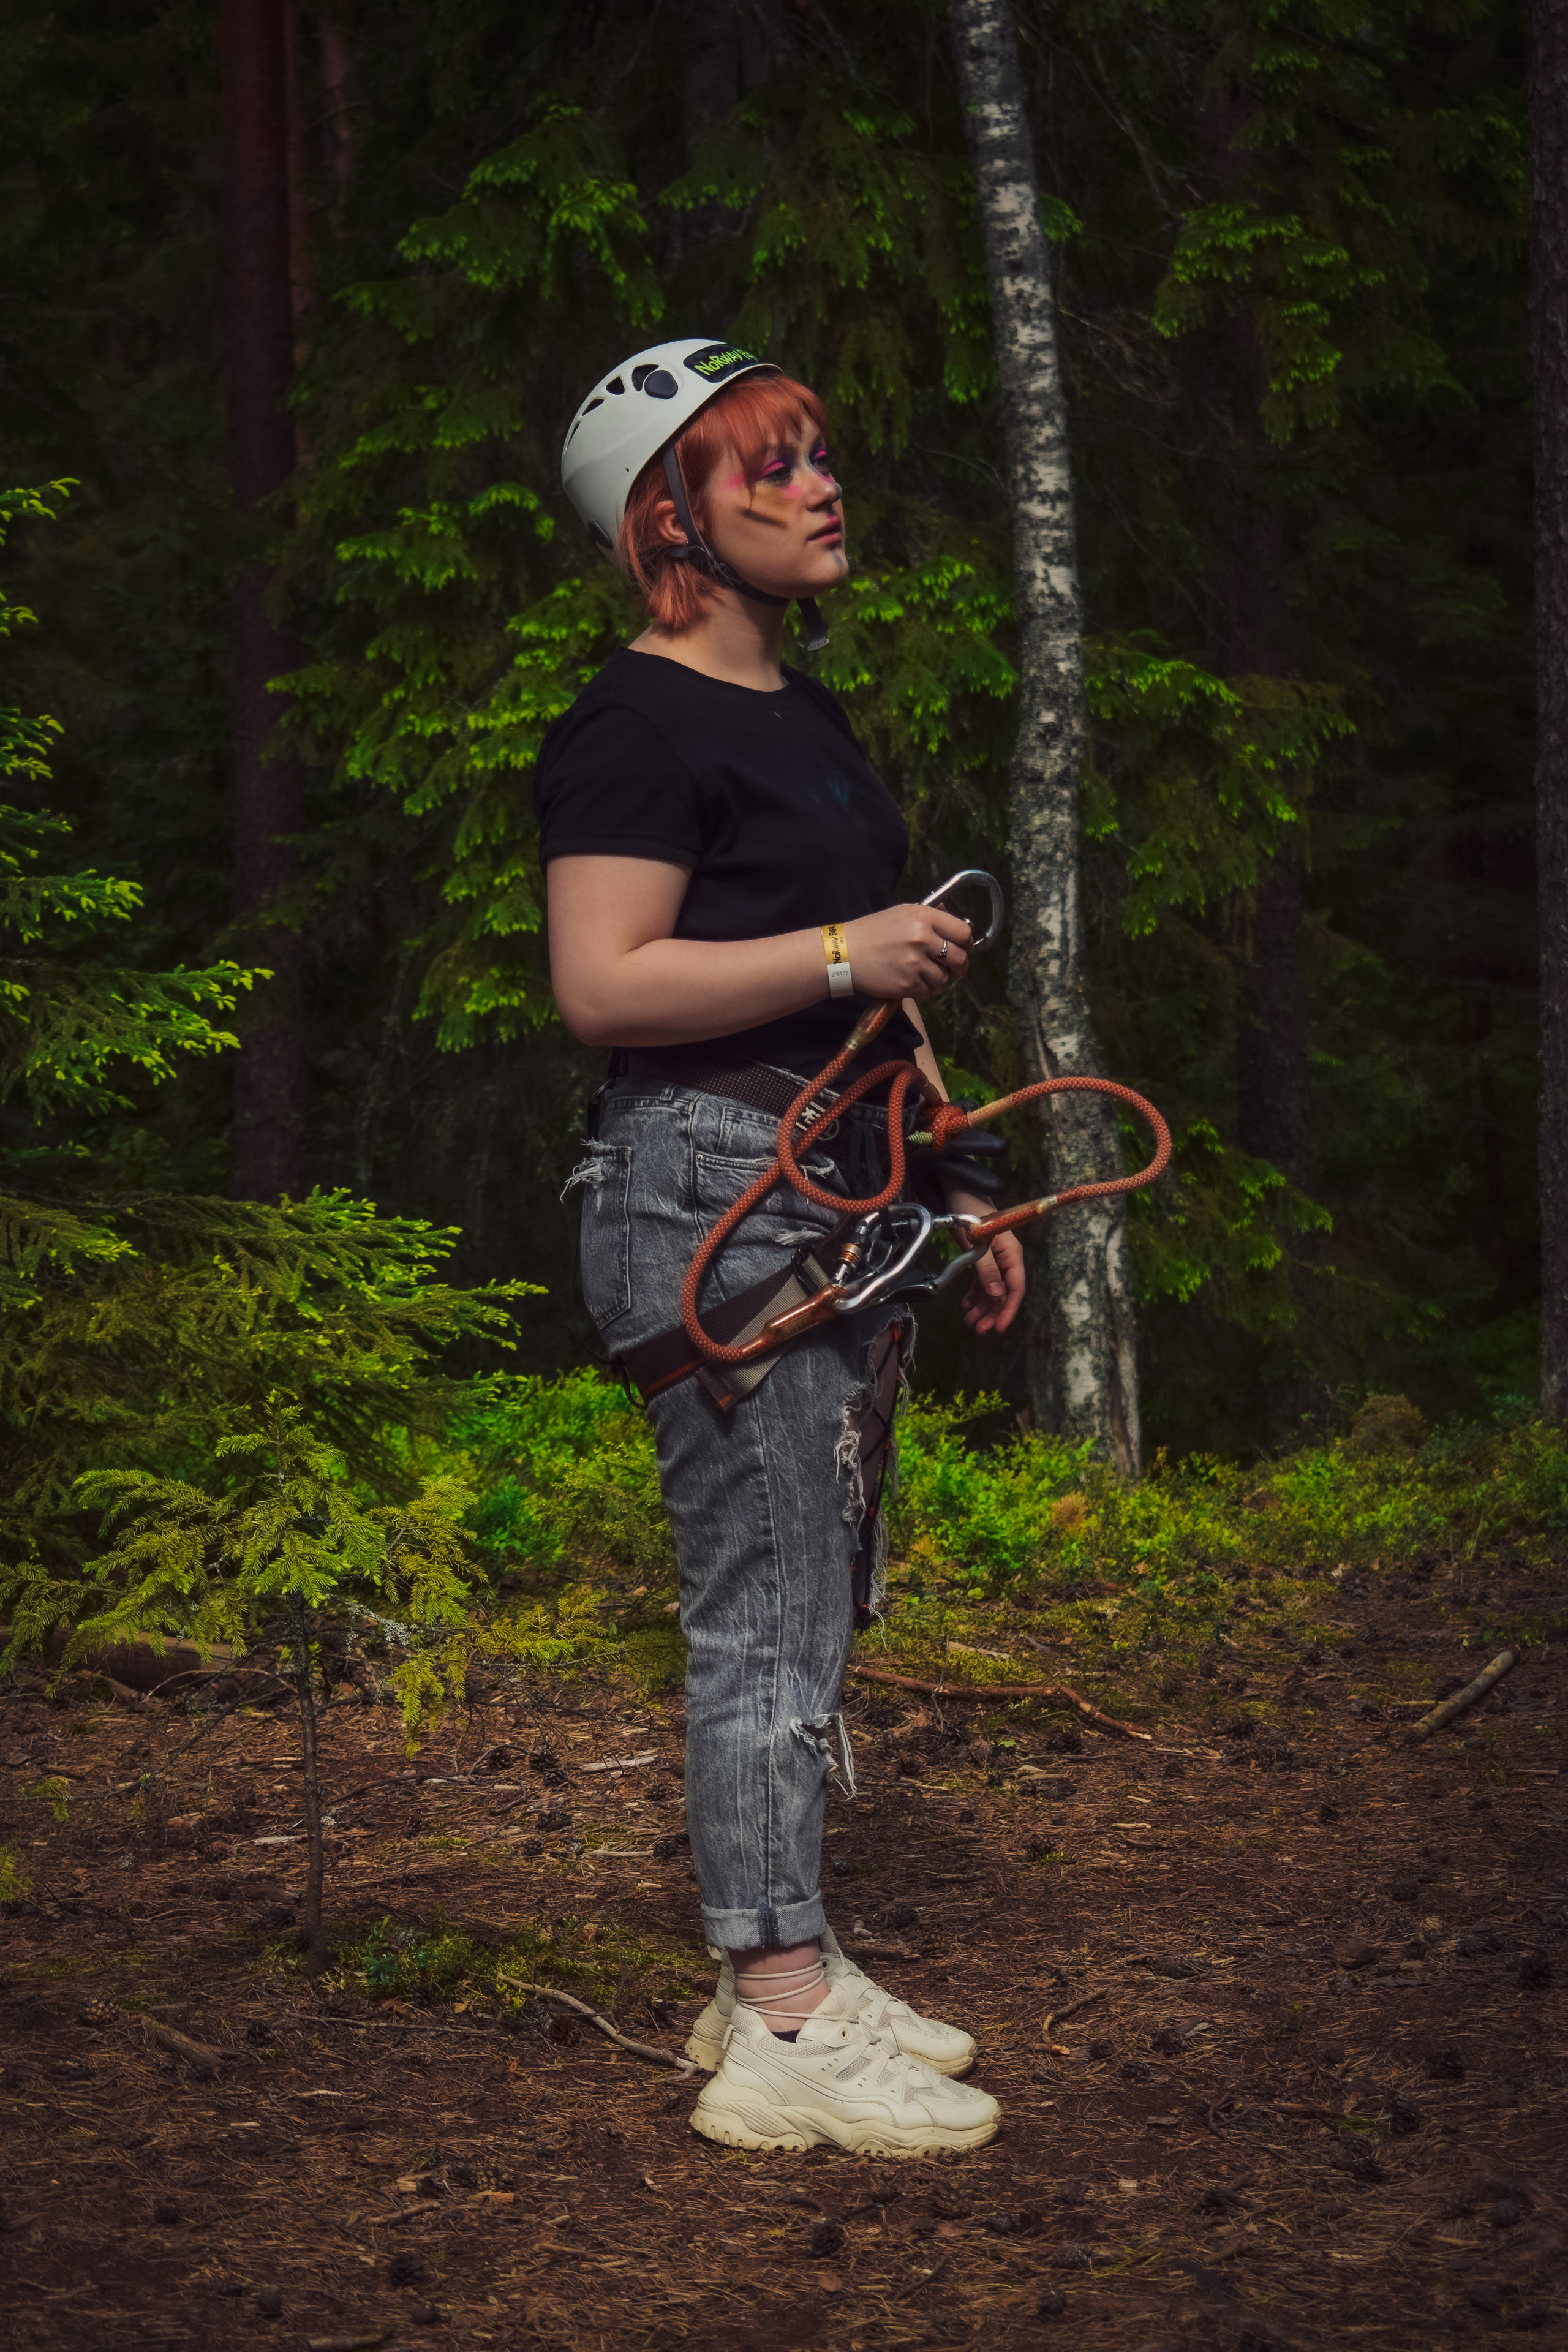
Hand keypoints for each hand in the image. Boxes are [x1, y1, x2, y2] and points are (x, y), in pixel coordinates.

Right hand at [842, 904, 970, 1000]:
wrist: (844, 953)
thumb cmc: (873, 931)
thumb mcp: (903, 913)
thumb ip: (932, 917)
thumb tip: (960, 926)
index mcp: (924, 917)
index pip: (963, 933)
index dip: (966, 943)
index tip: (962, 949)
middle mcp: (922, 938)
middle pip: (959, 959)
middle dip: (959, 966)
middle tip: (952, 968)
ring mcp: (915, 963)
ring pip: (945, 978)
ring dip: (938, 979)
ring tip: (923, 973)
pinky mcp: (908, 984)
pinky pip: (929, 991)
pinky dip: (923, 989)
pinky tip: (910, 981)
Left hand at [944, 1187, 1024, 1334]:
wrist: (959, 1190)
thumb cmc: (969, 1211)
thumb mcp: (977, 1241)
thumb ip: (987, 1268)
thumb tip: (997, 1295)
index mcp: (1011, 1253)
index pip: (1016, 1288)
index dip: (1009, 1309)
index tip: (999, 1327)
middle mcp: (1006, 1258)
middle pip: (1003, 1292)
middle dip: (992, 1312)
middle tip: (978, 1329)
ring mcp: (995, 1258)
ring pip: (992, 1289)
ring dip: (982, 1306)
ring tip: (970, 1321)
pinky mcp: (982, 1256)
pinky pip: (982, 1280)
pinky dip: (975, 1294)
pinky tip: (966, 1304)